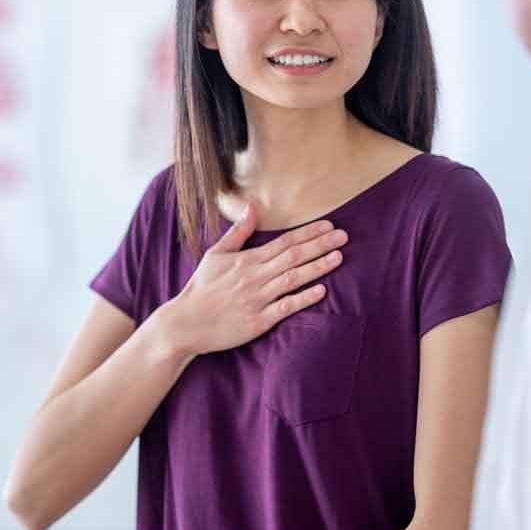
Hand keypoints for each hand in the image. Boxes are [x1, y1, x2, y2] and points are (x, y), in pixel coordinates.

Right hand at [161, 204, 347, 357]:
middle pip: (293, 257)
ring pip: (293, 279)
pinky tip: (322, 291)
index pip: (284, 242)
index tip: (329, 227)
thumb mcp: (215, 254)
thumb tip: (252, 207)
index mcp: (247, 260)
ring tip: (339, 257)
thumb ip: (237, 232)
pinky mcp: (258, 320)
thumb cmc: (202, 287)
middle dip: (320, 245)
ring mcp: (257, 299)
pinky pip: (285, 307)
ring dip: (317, 267)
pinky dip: (304, 298)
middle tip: (344, 237)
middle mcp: (255, 277)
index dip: (308, 233)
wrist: (186, 322)